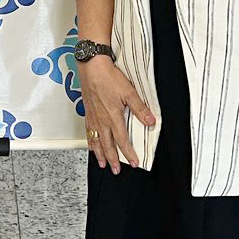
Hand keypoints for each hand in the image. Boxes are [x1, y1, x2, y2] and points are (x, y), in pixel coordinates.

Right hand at [78, 58, 155, 173]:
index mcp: (113, 118)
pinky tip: (91, 143)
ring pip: (96, 141)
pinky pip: (88, 132)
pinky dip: (90, 141)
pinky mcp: (88, 112)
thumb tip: (150, 120)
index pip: (122, 141)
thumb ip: (139, 108)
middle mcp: (102, 121)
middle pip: (107, 145)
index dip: (129, 154)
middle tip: (115, 170)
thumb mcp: (129, 92)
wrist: (91, 67)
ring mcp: (93, 117)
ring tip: (102, 163)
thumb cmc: (107, 77)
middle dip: (113, 159)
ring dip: (99, 154)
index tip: (133, 163)